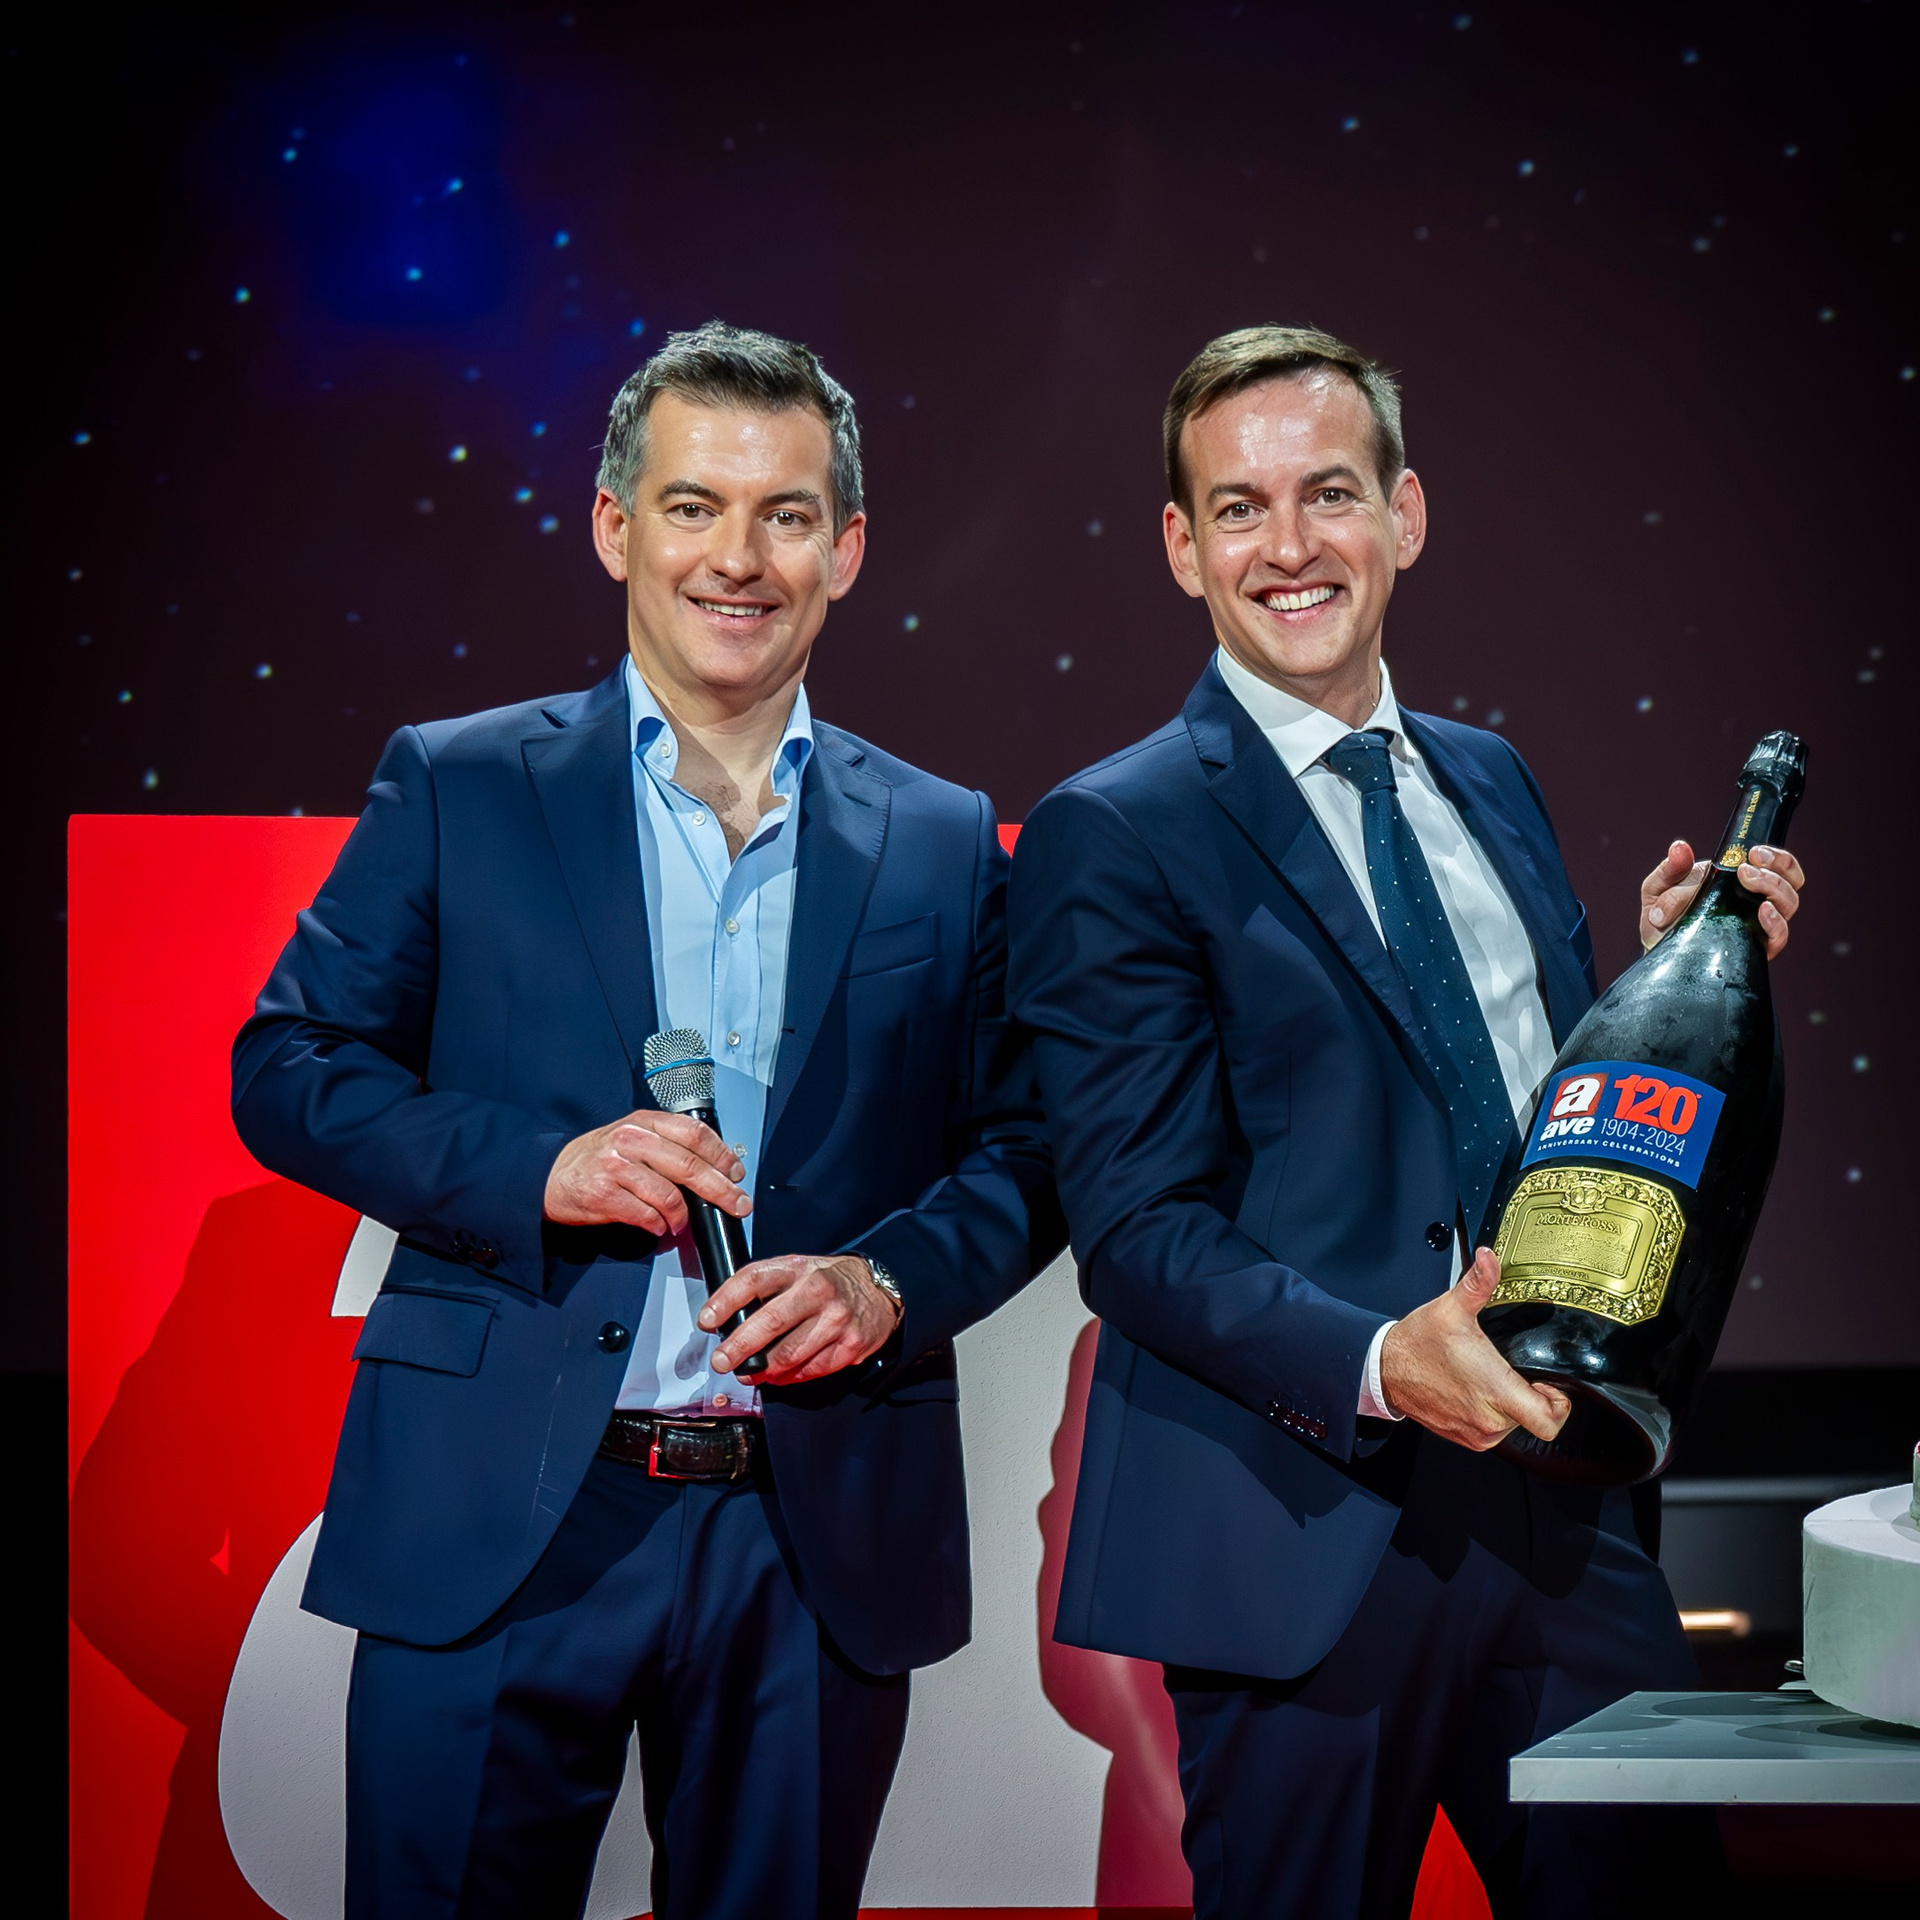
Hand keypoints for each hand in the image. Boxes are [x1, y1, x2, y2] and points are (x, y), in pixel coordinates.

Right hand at [543, 1111, 747, 1236]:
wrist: (548, 1177)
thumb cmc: (595, 1160)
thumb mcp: (630, 1138)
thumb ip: (665, 1146)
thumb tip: (711, 1169)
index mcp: (643, 1122)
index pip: (694, 1133)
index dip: (722, 1155)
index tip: (736, 1173)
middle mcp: (630, 1140)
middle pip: (689, 1165)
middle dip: (721, 1190)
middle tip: (738, 1204)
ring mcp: (616, 1167)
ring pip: (669, 1195)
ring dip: (684, 1217)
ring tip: (683, 1224)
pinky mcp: (604, 1195)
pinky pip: (646, 1216)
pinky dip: (660, 1226)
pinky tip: (660, 1227)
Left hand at [699, 1253, 901, 1384]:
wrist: (879, 1290)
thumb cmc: (827, 1281)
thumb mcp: (797, 1269)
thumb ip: (767, 1288)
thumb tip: (727, 1319)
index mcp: (798, 1267)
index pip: (754, 1279)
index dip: (725, 1300)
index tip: (706, 1320)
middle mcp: (817, 1291)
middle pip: (770, 1321)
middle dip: (739, 1346)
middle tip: (721, 1361)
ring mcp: (836, 1320)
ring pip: (789, 1354)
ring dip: (762, 1370)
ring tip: (747, 1373)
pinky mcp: (850, 1345)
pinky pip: (810, 1370)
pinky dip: (789, 1377)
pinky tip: (778, 1375)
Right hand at [1378, 1249, 1569, 1448]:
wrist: (1385, 1369)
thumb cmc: (1417, 1343)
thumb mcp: (1452, 1308)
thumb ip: (1479, 1282)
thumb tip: (1489, 1258)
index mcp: (1494, 1389)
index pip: (1550, 1419)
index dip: (1559, 1402)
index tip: (1547, 1381)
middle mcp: (1488, 1419)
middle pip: (1535, 1419)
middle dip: (1530, 1395)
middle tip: (1512, 1370)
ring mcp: (1477, 1433)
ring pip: (1515, 1426)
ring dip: (1511, 1406)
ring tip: (1489, 1379)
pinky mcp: (1466, 1439)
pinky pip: (1494, 1431)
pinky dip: (1491, 1414)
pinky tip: (1476, 1391)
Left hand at [1640, 839, 1804, 958]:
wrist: (1652, 952)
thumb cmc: (1661, 917)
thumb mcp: (1659, 888)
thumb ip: (1670, 868)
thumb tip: (1680, 847)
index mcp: (1738, 882)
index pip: (1778, 865)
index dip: (1776, 857)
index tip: (1754, 852)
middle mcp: (1754, 902)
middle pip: (1790, 882)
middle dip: (1777, 869)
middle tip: (1747, 868)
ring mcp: (1756, 925)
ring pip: (1788, 905)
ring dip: (1774, 888)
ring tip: (1749, 880)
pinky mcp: (1754, 949)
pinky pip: (1778, 937)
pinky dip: (1776, 923)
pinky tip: (1762, 911)